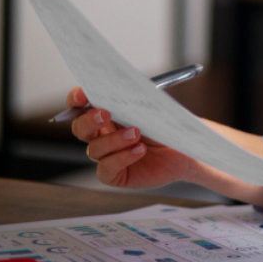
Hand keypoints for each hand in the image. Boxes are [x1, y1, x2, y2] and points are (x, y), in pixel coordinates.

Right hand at [66, 86, 200, 190]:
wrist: (186, 148)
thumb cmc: (166, 125)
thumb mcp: (150, 108)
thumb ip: (131, 99)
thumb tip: (118, 87)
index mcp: (106, 115)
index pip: (81, 106)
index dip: (76, 100)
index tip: (82, 95)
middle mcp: (102, 135)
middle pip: (80, 128)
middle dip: (89, 120)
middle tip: (106, 114)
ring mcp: (107, 155)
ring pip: (94, 148)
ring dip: (114, 140)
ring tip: (137, 134)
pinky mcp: (114, 174)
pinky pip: (106, 168)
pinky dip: (121, 158)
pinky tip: (139, 150)